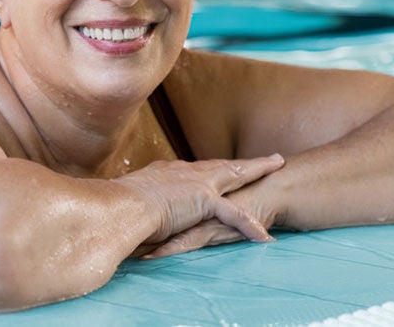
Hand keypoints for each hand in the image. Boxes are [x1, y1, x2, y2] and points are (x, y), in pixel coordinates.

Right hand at [113, 154, 284, 248]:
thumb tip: (131, 214)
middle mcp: (185, 172)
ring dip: (258, 171)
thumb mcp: (130, 202)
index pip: (198, 169)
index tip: (223, 167)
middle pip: (223, 165)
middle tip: (268, 156)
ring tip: (278, 166)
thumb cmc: (116, 208)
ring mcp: (196, 183)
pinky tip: (264, 236)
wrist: (119, 207)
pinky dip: (250, 225)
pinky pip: (234, 214)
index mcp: (168, 173)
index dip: (214, 168)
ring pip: (235, 175)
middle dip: (246, 162)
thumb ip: (139, 206)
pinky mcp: (203, 199)